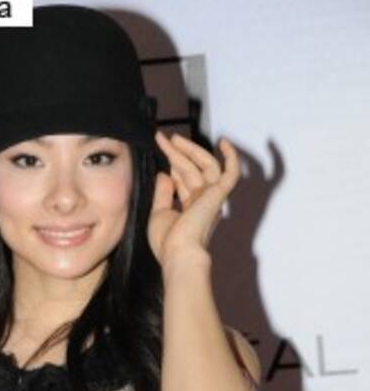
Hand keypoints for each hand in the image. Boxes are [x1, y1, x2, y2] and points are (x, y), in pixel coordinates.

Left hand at [147, 131, 239, 265]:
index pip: (185, 181)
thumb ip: (162, 193)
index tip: (163, 154)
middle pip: (192, 170)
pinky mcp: (218, 195)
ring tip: (173, 138)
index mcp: (191, 209)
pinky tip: (224, 142)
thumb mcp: (159, 214)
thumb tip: (163, 173)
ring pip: (205, 166)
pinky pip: (230, 173)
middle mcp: (203, 202)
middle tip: (163, 139)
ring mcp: (212, 198)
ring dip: (189, 151)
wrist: (178, 252)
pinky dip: (231, 158)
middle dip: (177, 154)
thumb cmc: (168, 242)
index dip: (174, 166)